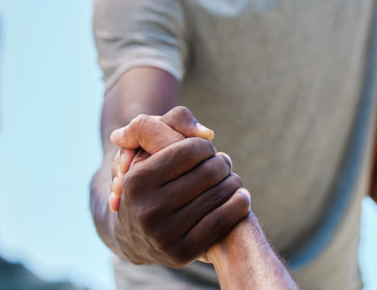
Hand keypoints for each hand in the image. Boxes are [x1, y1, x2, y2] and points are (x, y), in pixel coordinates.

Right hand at [108, 107, 250, 266]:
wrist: (134, 237)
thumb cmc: (148, 182)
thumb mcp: (147, 147)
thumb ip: (173, 124)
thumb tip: (207, 134)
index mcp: (137, 180)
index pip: (190, 149)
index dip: (204, 146)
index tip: (206, 150)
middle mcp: (148, 209)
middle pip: (208, 173)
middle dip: (221, 164)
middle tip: (223, 164)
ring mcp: (164, 235)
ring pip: (218, 196)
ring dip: (233, 182)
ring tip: (233, 179)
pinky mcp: (181, 253)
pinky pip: (222, 222)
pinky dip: (238, 205)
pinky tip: (242, 197)